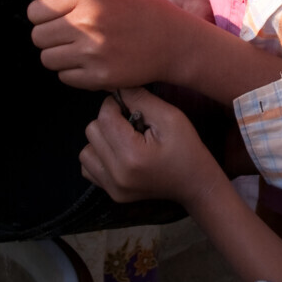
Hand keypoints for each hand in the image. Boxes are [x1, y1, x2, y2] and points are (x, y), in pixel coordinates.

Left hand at [28, 0, 209, 90]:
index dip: (45, 16)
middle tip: (74, 35)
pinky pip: (65, 77)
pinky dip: (75, 73)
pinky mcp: (99, 76)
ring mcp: (93, 51)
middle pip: (38, 37)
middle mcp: (88, 21)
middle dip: (50, 36)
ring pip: (47, 59)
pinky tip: (94, 62)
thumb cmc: (141, 8)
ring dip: (60, 56)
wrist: (175, 42)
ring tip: (83, 49)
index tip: (60, 18)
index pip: (34, 12)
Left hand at [79, 88, 225, 205]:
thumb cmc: (186, 148)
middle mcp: (117, 174)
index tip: (131, 107)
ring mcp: (113, 188)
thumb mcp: (170, 117)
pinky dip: (100, 158)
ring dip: (102, 140)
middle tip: (130, 124)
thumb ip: (140, 99)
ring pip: (86, 151)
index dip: (115, 105)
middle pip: (92, 132)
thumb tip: (116, 87)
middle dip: (108, 122)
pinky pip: (88, 168)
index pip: (104, 117)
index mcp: (131, 155)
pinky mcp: (112, 194)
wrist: (196, 183)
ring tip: (125, 140)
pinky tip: (119, 155)